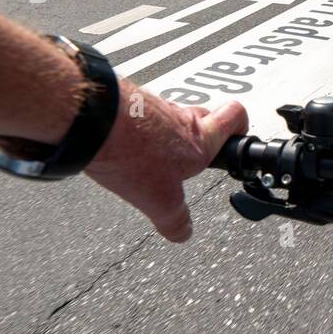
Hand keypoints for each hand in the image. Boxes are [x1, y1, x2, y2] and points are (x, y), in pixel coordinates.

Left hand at [85, 83, 247, 241]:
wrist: (93, 121)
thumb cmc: (130, 152)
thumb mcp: (158, 200)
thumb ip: (174, 219)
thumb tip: (183, 232)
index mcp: (200, 140)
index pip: (235, 117)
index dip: (240, 125)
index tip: (237, 135)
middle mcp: (181, 118)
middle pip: (204, 115)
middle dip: (202, 132)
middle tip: (192, 152)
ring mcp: (154, 106)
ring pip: (170, 116)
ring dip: (165, 133)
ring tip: (149, 156)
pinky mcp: (128, 101)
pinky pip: (140, 114)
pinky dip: (137, 128)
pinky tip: (122, 146)